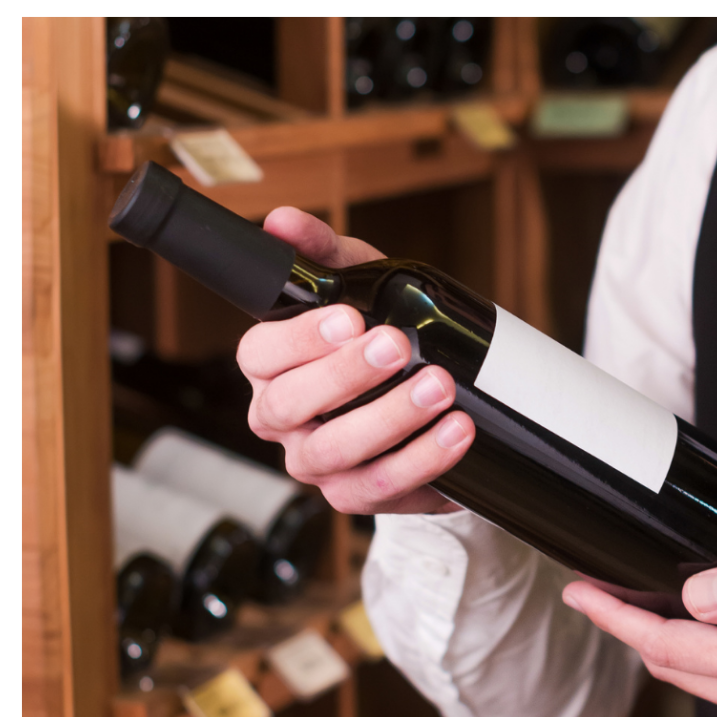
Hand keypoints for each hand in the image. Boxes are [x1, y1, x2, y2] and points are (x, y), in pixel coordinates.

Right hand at [236, 207, 474, 514]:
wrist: (423, 402)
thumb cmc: (376, 337)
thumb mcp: (356, 285)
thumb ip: (322, 252)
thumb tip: (284, 221)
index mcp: (269, 369)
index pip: (260, 354)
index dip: (301, 338)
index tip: (350, 317)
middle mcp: (282, 421)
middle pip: (290, 405)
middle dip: (346, 376)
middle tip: (397, 346)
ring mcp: (317, 464)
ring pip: (337, 451)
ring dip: (390, 420)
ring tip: (439, 388)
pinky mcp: (357, 495)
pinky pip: (384, 486)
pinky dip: (424, 460)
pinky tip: (457, 430)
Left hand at [562, 537, 716, 716]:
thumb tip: (697, 595)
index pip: (669, 645)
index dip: (617, 616)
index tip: (583, 593)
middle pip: (672, 668)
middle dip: (628, 628)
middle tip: (598, 591)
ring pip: (696, 680)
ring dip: (659, 643)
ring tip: (634, 604)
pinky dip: (696, 656)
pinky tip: (693, 629)